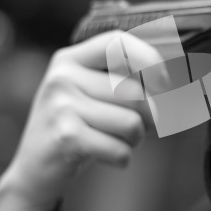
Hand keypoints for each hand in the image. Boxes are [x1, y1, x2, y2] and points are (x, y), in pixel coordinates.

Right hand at [0, 31, 163, 210]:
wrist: (35, 168)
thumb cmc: (78, 124)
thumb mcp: (90, 92)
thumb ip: (123, 78)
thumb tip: (174, 79)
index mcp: (72, 59)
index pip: (117, 43)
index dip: (149, 59)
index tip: (164, 81)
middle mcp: (63, 76)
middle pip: (135, 92)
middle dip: (151, 115)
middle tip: (141, 125)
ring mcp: (62, 106)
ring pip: (132, 123)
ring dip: (136, 138)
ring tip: (118, 139)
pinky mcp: (66, 137)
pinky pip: (120, 149)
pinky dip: (123, 157)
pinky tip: (106, 154)